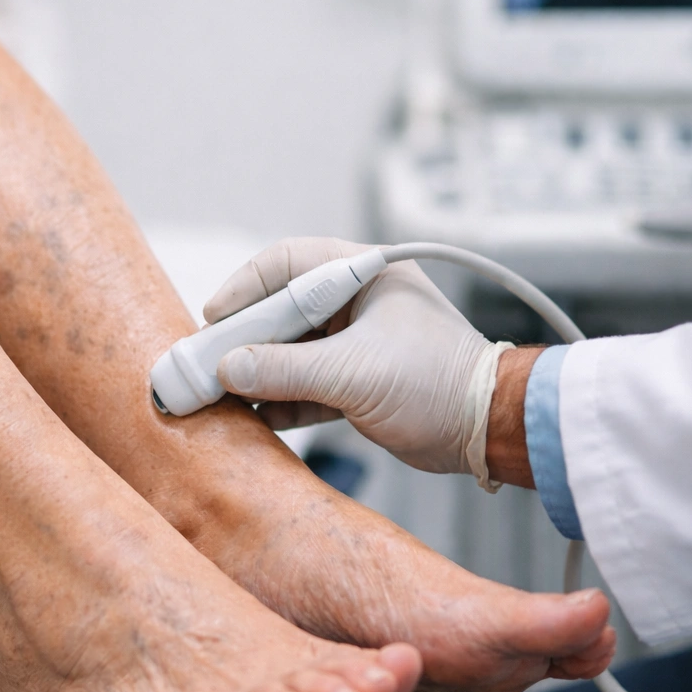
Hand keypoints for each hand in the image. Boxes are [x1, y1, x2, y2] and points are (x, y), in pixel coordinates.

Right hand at [205, 237, 502, 477]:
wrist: (486, 428)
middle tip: (205, 363)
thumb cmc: (439, 382)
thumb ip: (286, 370)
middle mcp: (355, 303)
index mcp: (362, 274)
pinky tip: (254, 416)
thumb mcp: (354, 372)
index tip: (213, 319)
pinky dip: (279, 398)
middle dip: (243, 339)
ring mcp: (355, 343)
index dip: (244, 288)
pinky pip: (303, 383)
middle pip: (280, 310)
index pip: (285, 264)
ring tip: (219, 394)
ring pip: (289, 351)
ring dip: (257, 373)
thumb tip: (228, 370)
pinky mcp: (355, 381)